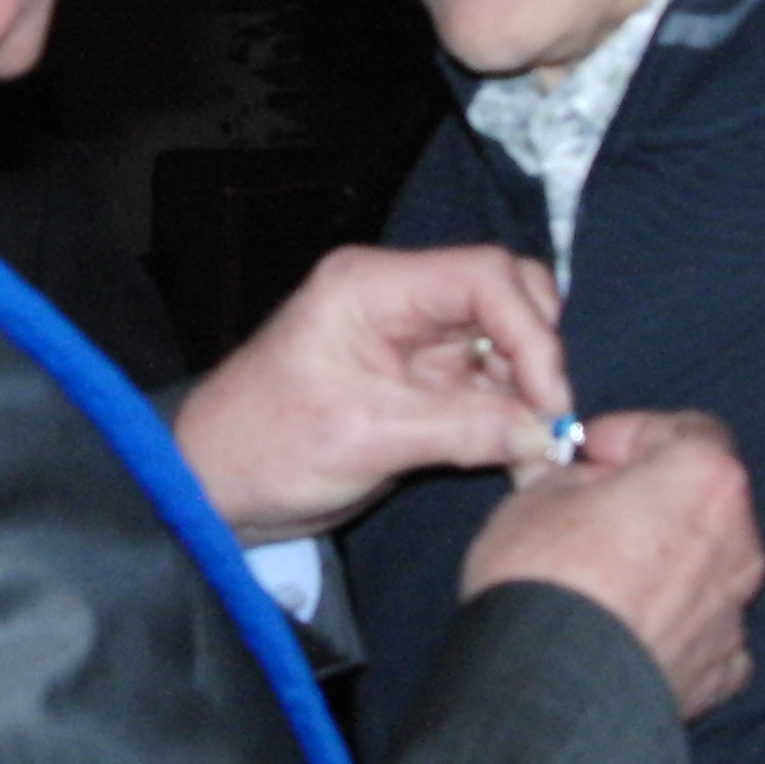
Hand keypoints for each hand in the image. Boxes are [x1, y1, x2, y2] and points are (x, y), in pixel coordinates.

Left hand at [173, 244, 571, 542]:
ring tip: (536, 450)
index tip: (548, 399)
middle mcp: (398, 299)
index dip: (531, 332)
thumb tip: (546, 432)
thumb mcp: (364, 439)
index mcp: (371, 286)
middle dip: (538, 354)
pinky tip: (519, 454)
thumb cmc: (262, 447)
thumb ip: (462, 429)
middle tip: (548, 422)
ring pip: (505, 342)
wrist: (216, 487)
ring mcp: (411, 339)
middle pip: (506, 296)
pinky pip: (487, 384)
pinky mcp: (420, 382)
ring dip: (529, 391)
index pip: (483, 276)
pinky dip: (510, 415)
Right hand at [462, 411, 763, 718]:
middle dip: (652, 500)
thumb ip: (575, 475)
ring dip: (664, 563)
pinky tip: (626, 631)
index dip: (634, 435)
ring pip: (705, 568)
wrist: (546, 690)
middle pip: (703, 500)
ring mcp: (733, 612)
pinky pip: (703, 631)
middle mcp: (738, 542)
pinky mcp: (720, 671)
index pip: (688, 430)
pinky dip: (673, 624)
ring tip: (600, 581)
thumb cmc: (542, 576)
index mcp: (704, 480)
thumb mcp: (535, 493)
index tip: (590, 455)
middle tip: (589, 513)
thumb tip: (584, 482)